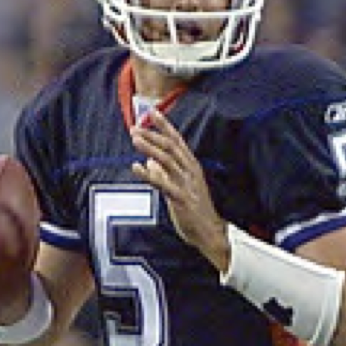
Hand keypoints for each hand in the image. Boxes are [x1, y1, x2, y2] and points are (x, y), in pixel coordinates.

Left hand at [131, 110, 229, 270]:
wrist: (210, 233)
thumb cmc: (195, 211)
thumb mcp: (180, 187)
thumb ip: (165, 173)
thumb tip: (148, 161)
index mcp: (191, 166)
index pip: (177, 140)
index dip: (164, 125)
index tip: (152, 111)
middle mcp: (190, 171)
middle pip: (170, 146)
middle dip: (152, 134)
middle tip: (135, 127)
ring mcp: (186, 184)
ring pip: (167, 160)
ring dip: (150, 147)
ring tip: (135, 139)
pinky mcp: (181, 198)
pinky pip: (162, 183)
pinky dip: (148, 174)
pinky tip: (135, 167)